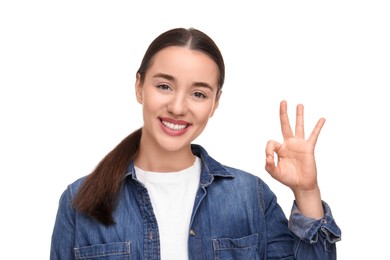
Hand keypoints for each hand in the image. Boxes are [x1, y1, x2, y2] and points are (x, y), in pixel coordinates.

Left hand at [265, 100, 324, 217]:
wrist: (301, 185)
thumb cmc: (288, 178)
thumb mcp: (275, 172)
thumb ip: (269, 165)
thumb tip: (267, 157)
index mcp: (280, 149)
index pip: (271, 142)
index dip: (268, 150)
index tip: (269, 158)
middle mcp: (289, 144)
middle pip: (285, 125)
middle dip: (283, 113)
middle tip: (283, 101)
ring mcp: (299, 145)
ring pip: (299, 127)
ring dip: (299, 115)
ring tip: (299, 104)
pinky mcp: (308, 148)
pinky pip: (314, 135)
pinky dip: (317, 127)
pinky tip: (321, 119)